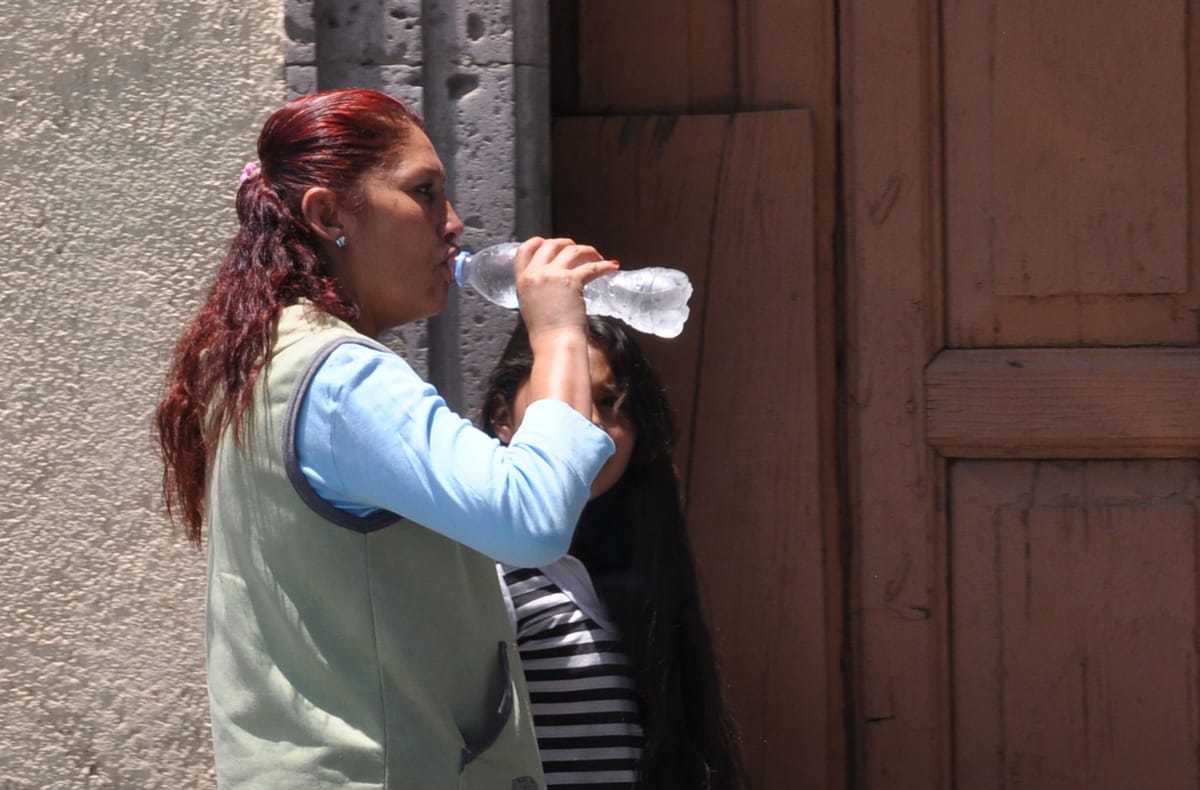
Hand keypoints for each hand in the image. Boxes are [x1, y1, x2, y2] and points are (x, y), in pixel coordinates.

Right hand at [515, 237, 618, 414]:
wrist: (555, 344)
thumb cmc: (547, 334)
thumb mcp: (532, 308)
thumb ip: (538, 293)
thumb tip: (552, 288)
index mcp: (522, 281)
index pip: (524, 250)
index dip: (538, 242)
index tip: (548, 242)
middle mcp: (535, 274)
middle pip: (550, 245)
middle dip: (566, 244)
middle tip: (580, 251)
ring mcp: (552, 276)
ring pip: (572, 250)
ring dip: (587, 251)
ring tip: (598, 258)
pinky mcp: (571, 281)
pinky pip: (591, 266)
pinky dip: (604, 265)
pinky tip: (612, 267)